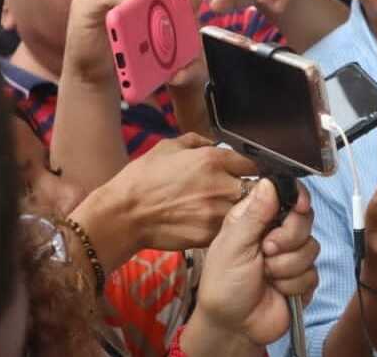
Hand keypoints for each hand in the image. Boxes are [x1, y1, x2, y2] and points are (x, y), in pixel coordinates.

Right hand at [104, 133, 258, 250]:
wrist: (122, 215)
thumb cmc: (141, 180)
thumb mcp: (168, 147)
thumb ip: (197, 141)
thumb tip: (212, 143)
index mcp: (212, 160)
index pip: (251, 164)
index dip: (246, 169)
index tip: (240, 173)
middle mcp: (221, 185)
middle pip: (254, 189)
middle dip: (248, 190)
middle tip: (231, 193)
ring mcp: (217, 212)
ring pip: (244, 211)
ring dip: (239, 210)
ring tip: (219, 209)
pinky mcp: (210, 235)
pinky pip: (229, 229)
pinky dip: (225, 227)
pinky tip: (208, 223)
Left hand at [187, 179, 319, 348]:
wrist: (233, 326)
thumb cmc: (223, 284)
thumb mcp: (232, 245)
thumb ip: (253, 214)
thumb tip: (270, 182)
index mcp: (257, 217)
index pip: (286, 194)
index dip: (297, 197)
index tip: (298, 206)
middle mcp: (276, 232)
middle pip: (304, 218)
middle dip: (288, 237)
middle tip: (267, 250)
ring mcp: (291, 255)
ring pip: (311, 247)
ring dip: (286, 265)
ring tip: (266, 275)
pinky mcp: (303, 277)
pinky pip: (312, 271)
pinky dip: (292, 283)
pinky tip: (276, 289)